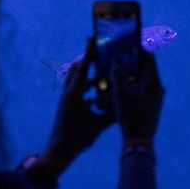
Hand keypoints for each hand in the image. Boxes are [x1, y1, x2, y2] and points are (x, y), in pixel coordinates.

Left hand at [44, 38, 116, 169]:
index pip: (83, 68)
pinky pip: (77, 91)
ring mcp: (66, 99)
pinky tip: (97, 96)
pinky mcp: (66, 106)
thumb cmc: (78, 138)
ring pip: (76, 81)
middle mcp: (68, 93)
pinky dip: (87, 89)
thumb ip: (114, 113)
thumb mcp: (99, 125)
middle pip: (77, 70)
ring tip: (102, 76)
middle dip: (88, 60)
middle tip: (101, 53)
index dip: (88, 52)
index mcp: (74, 94)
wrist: (59, 151)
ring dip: (89, 76)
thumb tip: (130, 104)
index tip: (91, 37)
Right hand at [114, 49, 163, 143]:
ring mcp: (155, 96)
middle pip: (145, 67)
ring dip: (131, 72)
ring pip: (142, 78)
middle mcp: (157, 87)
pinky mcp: (151, 104)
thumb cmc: (131, 117)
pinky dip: (131, 83)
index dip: (139, 46)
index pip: (148, 57)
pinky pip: (141, 88)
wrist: (139, 143)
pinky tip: (120, 84)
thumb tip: (115, 62)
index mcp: (153, 82)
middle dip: (132, 58)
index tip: (130, 37)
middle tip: (120, 49)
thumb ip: (117, 76)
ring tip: (118, 65)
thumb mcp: (120, 95)